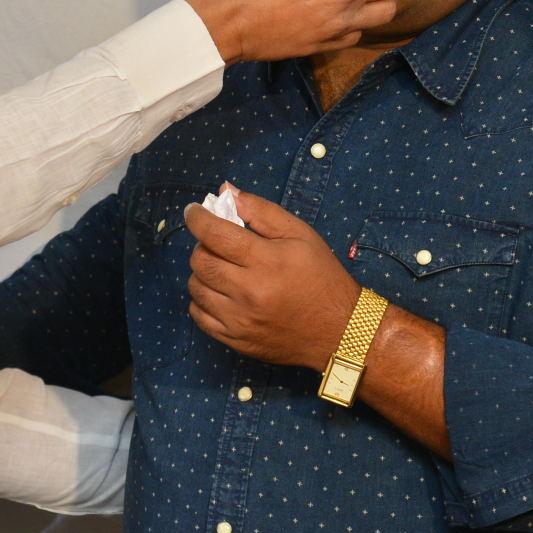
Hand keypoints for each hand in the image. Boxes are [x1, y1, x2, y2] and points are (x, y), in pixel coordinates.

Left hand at [183, 186, 358, 369]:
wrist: (339, 330)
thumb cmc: (321, 276)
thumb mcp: (300, 234)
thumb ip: (261, 211)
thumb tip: (226, 192)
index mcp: (267, 261)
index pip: (215, 235)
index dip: (197, 218)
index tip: (193, 211)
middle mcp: (249, 292)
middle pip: (200, 261)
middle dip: (201, 245)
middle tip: (216, 242)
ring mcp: (240, 320)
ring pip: (196, 288)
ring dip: (202, 272)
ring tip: (222, 267)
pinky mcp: (236, 340)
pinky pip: (199, 316)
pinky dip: (202, 299)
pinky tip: (220, 292)